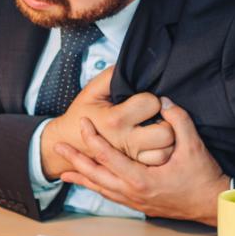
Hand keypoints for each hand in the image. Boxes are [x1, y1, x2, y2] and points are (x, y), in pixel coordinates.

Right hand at [39, 67, 174, 179]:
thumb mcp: (92, 90)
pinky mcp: (133, 169)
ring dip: (167, 139)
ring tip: (156, 129)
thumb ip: (113, 76)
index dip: (151, 99)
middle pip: (165, 132)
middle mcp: (125, 142)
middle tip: (156, 116)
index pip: (151, 104)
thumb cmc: (83, 112)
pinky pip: (159, 162)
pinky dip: (162, 152)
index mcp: (115, 120)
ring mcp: (131, 159)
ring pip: (166, 150)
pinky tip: (154, 143)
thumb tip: (135, 66)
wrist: (67, 142)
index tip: (144, 101)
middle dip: (165, 120)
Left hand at [55, 97, 229, 223]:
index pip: (108, 157)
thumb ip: (178, 120)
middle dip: (75, 160)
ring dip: (82, 177)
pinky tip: (90, 183)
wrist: (213, 205)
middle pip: (96, 176)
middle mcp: (133, 193)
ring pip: (101, 188)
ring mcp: (135, 201)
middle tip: (58, 147)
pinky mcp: (140, 205)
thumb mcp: (193, 146)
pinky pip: (111, 196)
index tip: (82, 124)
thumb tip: (163, 100)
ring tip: (63, 170)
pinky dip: (97, 188)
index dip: (93, 139)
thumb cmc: (203, 177)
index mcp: (141, 180)